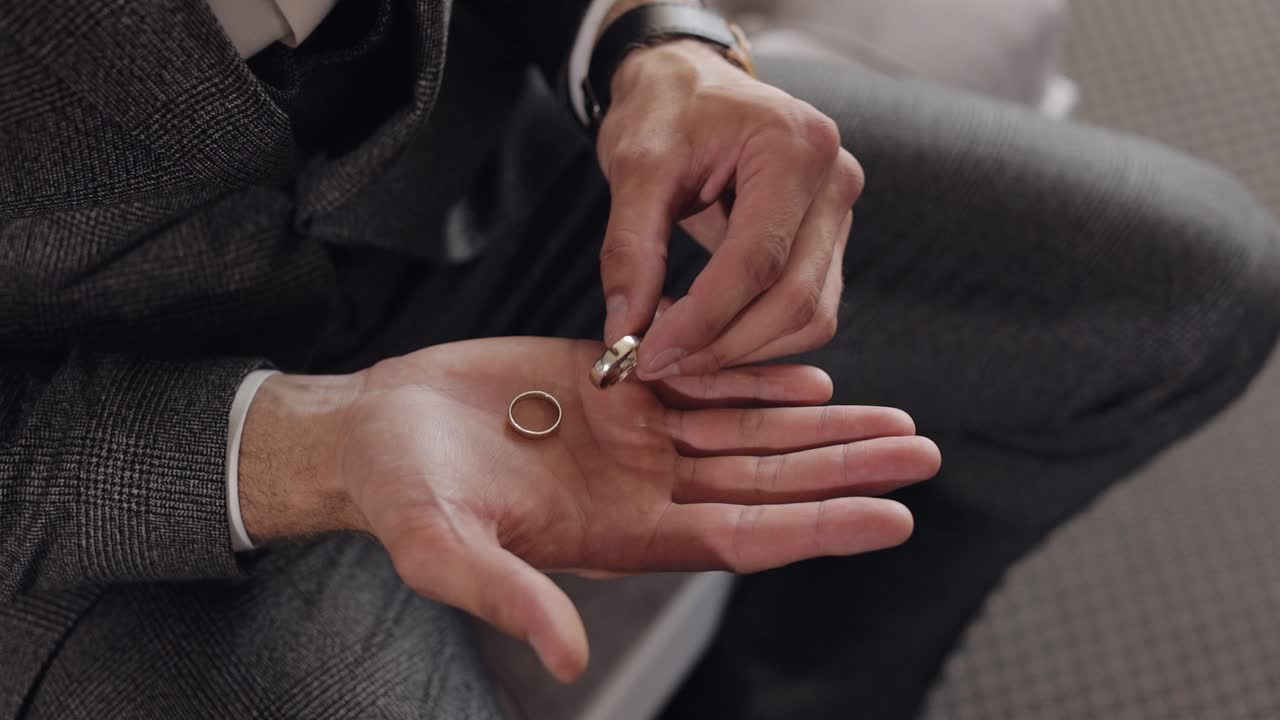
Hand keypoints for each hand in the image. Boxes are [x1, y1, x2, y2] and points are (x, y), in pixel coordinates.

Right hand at [239, 338, 938, 681]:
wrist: (370, 430)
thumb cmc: (399, 492)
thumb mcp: (441, 547)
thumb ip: (506, 594)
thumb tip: (568, 658)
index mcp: (618, 533)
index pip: (740, 533)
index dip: (818, 526)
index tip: (893, 515)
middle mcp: (641, 487)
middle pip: (765, 480)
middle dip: (844, 469)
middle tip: (922, 452)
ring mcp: (632, 436)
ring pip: (746, 430)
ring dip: (817, 425)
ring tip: (890, 417)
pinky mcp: (612, 383)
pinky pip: (702, 380)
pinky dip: (756, 377)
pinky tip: (809, 374)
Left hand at [597, 40, 863, 379]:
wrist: (690, 83)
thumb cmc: (666, 111)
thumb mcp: (635, 167)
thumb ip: (631, 250)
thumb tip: (625, 333)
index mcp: (794, 146)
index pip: (757, 259)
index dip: (704, 319)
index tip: (651, 355)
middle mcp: (835, 180)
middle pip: (794, 297)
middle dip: (725, 345)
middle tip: (661, 363)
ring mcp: (840, 212)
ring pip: (810, 315)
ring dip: (745, 349)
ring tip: (679, 347)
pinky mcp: (830, 240)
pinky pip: (809, 309)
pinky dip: (760, 336)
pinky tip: (709, 332)